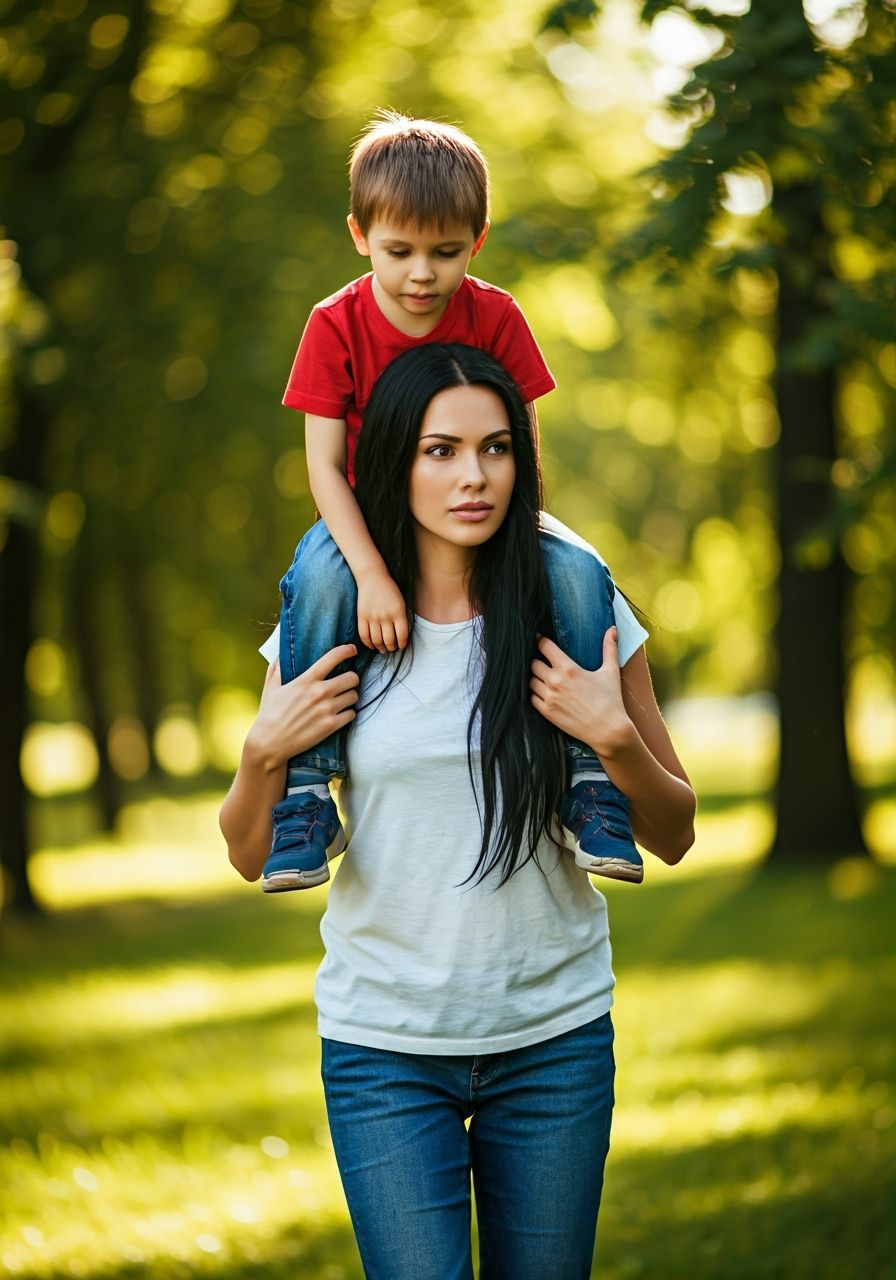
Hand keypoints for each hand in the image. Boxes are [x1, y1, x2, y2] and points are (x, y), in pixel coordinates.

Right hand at [247, 644, 359, 768]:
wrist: (270, 743)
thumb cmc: (269, 714)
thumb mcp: (271, 687)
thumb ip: (277, 668)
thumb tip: (279, 653)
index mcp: (306, 680)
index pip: (333, 658)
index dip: (346, 651)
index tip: (352, 650)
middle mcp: (319, 692)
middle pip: (352, 678)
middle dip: (351, 679)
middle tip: (347, 682)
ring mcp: (326, 709)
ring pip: (354, 696)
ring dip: (350, 696)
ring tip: (343, 699)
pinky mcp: (331, 726)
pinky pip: (352, 714)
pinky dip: (348, 713)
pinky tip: (341, 714)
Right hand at [356, 570, 409, 651]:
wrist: (373, 577)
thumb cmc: (389, 589)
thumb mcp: (401, 602)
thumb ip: (402, 618)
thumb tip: (401, 637)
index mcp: (398, 612)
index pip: (402, 635)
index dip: (402, 644)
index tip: (401, 646)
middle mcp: (385, 616)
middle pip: (389, 640)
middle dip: (391, 647)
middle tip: (392, 648)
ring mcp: (372, 617)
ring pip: (376, 640)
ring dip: (381, 647)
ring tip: (383, 648)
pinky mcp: (362, 616)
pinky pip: (364, 635)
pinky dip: (368, 643)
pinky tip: (372, 645)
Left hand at [529, 629, 630, 755]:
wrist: (608, 730)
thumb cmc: (611, 700)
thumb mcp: (611, 671)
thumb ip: (609, 648)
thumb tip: (612, 629)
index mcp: (568, 668)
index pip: (545, 646)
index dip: (540, 641)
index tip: (540, 639)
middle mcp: (555, 680)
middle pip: (533, 663)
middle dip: (537, 660)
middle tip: (542, 662)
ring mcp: (549, 697)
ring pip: (530, 680)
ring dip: (535, 678)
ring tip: (543, 678)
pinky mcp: (546, 712)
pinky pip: (531, 697)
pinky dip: (535, 694)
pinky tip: (543, 693)